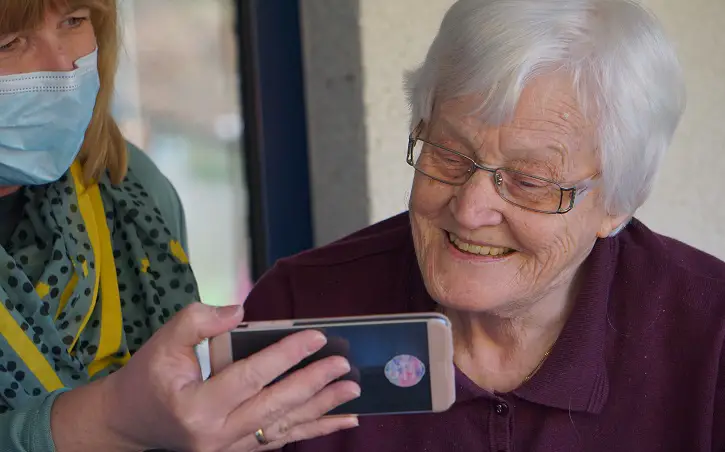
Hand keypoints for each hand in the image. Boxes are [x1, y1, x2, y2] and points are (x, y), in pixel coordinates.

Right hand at [63, 303, 359, 451]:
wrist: (129, 423)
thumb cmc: (147, 378)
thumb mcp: (162, 342)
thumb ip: (198, 321)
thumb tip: (240, 310)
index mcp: (196, 406)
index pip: (250, 376)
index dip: (286, 355)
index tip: (317, 337)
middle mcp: (215, 435)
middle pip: (275, 406)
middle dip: (313, 384)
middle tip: (344, 366)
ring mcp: (228, 449)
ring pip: (283, 427)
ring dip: (322, 409)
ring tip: (352, 392)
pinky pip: (280, 440)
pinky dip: (311, 429)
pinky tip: (340, 421)